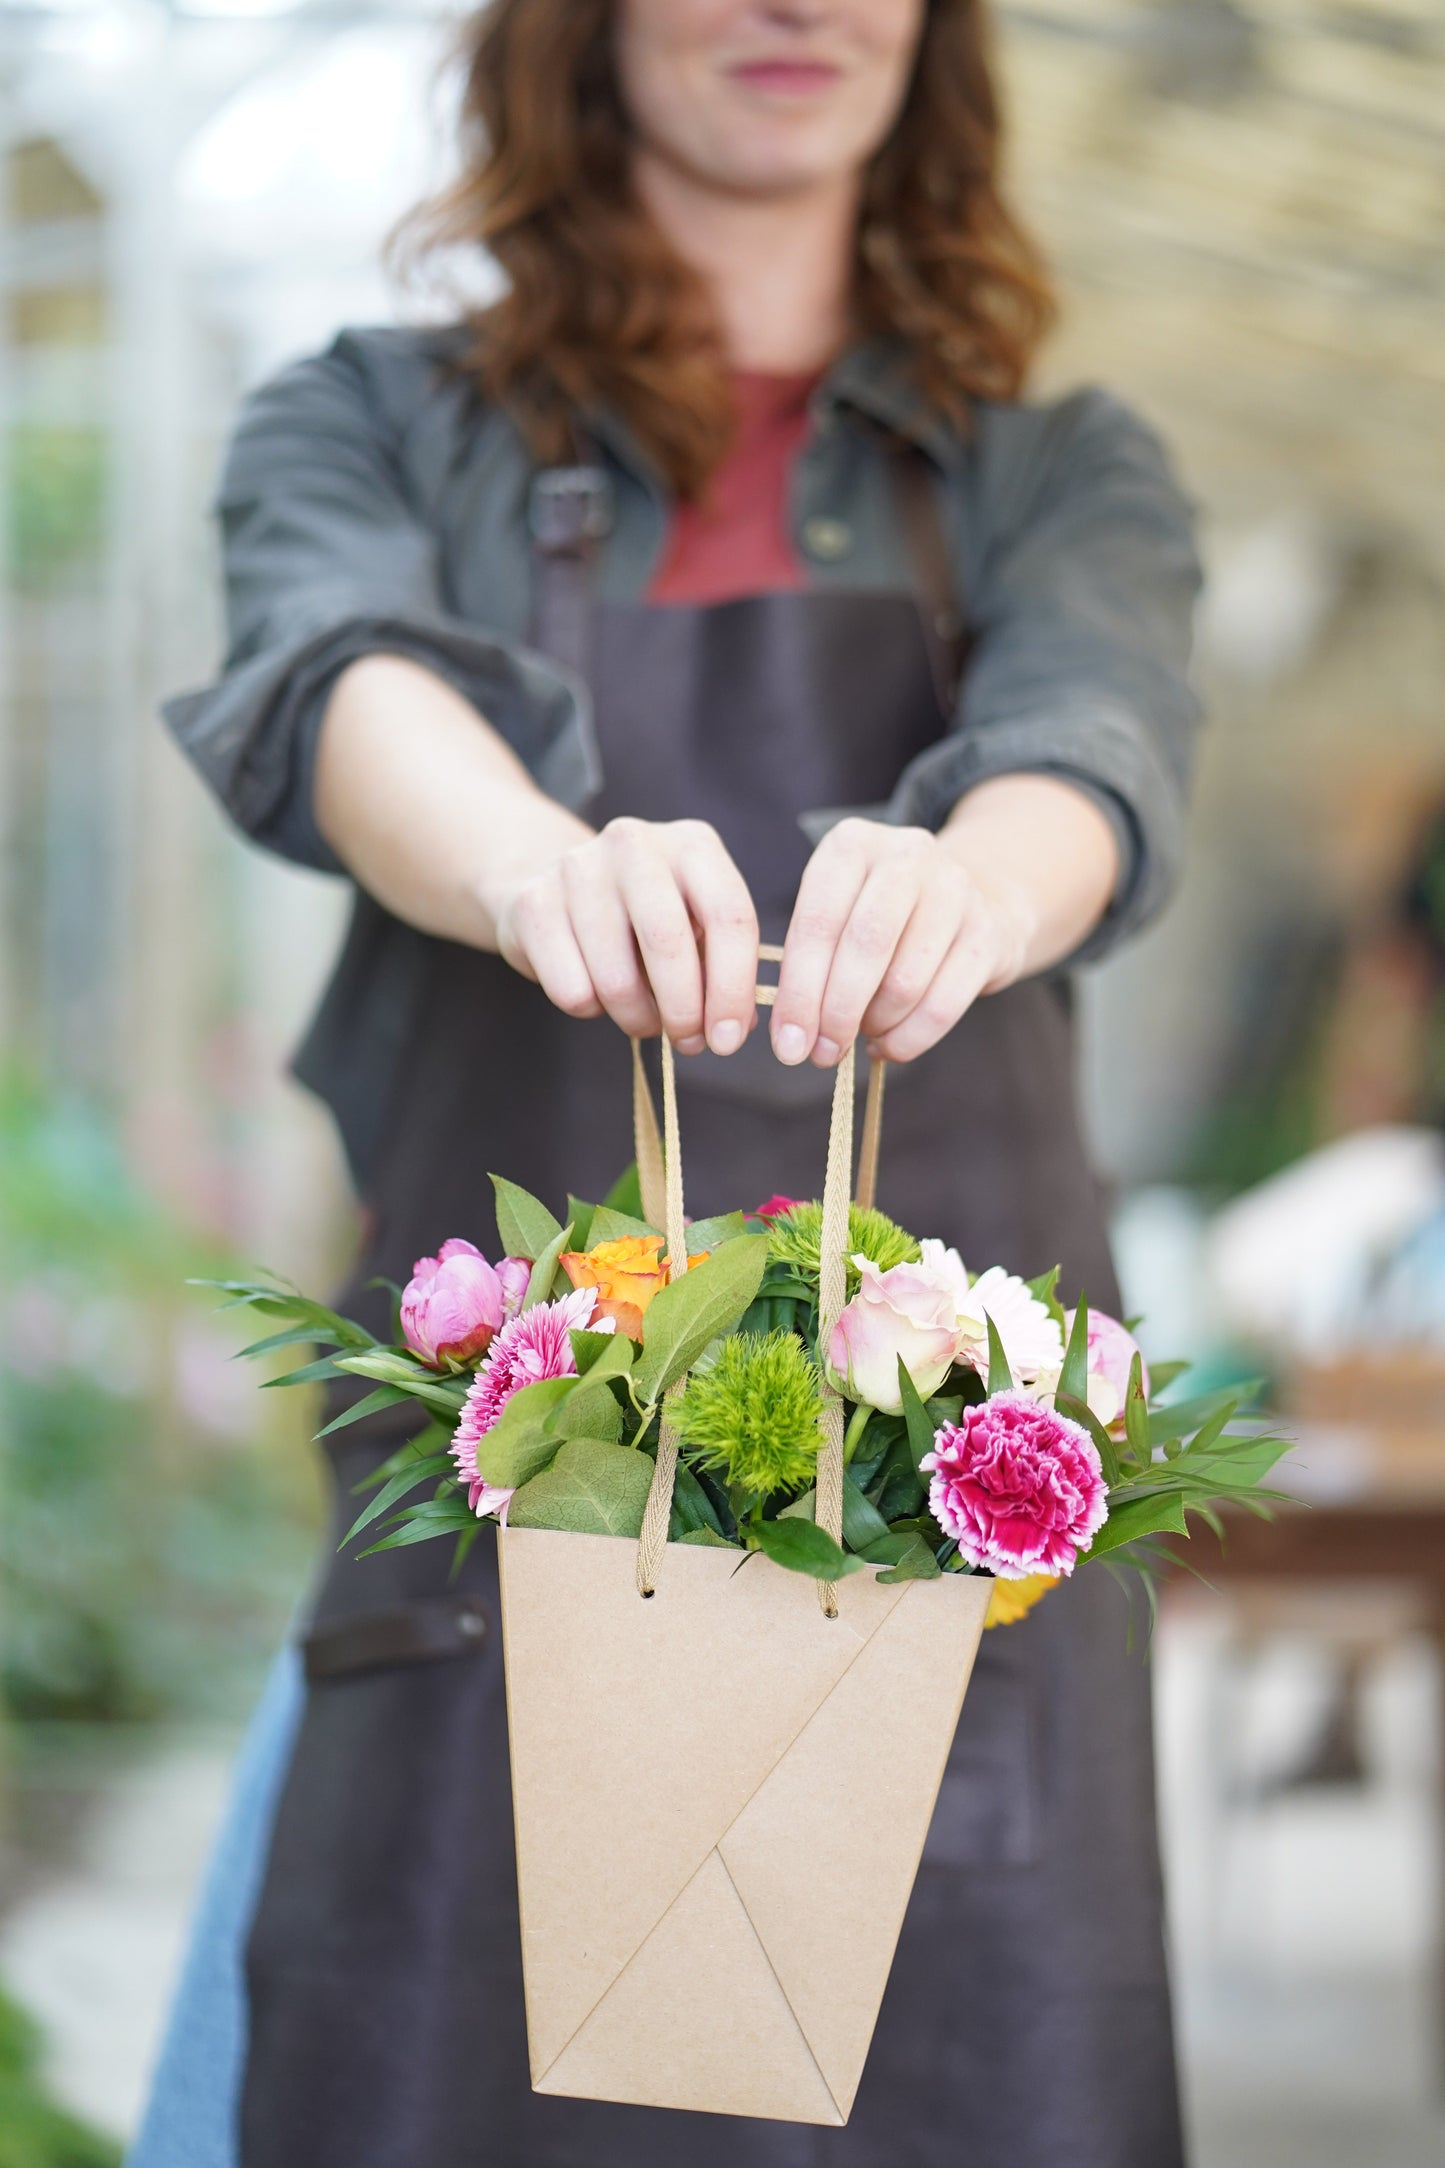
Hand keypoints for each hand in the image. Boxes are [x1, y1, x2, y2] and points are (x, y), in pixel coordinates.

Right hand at [488, 815, 759, 1054]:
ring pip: (616, 980)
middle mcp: (636, 844)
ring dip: (636, 1018)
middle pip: (668, 944)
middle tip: (687, 1042)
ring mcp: (579, 868)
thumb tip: (733, 1029)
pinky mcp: (533, 902)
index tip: (728, 1040)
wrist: (551, 883)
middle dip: (683, 1012)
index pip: (730, 916)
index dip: (733, 989)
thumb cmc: (641, 915)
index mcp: (693, 844)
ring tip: (640, 1015)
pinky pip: (572, 990)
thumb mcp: (693, 925)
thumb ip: (720, 969)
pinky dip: (590, 1009)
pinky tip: (594, 988)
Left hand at [770, 817, 1035, 1067]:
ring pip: (905, 981)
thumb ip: (810, 965)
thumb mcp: (837, 916)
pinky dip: (910, 1039)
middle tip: (822, 1054)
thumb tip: (794, 1037)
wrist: (973, 901)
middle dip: (836, 1012)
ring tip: (864, 1036)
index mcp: (851, 844)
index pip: (817, 923)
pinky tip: (891, 1045)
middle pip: (865, 946)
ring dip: (875, 1025)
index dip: (799, 991)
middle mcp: (906, 855)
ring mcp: (954, 889)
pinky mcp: (988, 931)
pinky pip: (944, 1004)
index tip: (787, 1044)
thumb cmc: (882, 918)